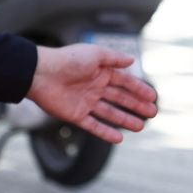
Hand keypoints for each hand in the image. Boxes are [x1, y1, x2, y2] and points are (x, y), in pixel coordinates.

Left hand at [27, 44, 158, 143]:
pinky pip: (93, 126)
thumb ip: (114, 58)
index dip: (139, 90)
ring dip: (125, 120)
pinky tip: (119, 138)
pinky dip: (105, 132)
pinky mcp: (75, 115)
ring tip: (140, 127)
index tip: (153, 98)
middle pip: (120, 99)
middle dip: (136, 106)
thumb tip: (132, 60)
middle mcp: (94, 87)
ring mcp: (85, 102)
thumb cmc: (66, 60)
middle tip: (152, 113)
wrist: (39, 73)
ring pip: (110, 113)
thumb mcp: (95, 54)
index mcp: (100, 72)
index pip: (124, 82)